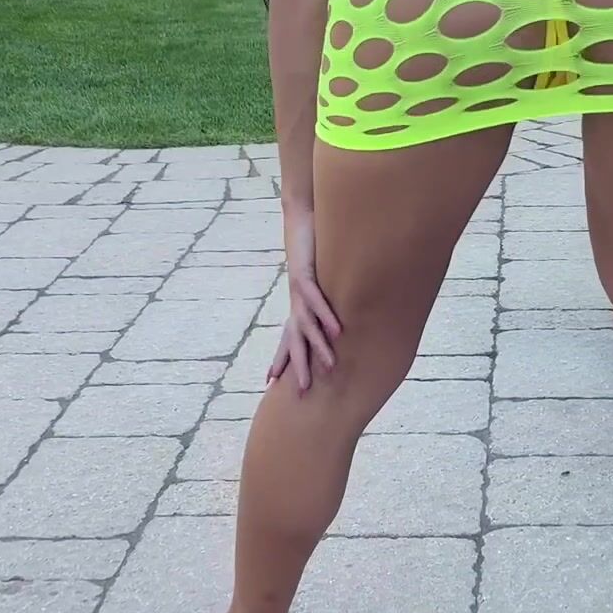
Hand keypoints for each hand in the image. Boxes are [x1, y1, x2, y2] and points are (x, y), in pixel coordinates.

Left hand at [269, 211, 341, 392]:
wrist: (301, 220)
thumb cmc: (313, 249)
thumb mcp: (321, 278)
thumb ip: (329, 295)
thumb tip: (341, 309)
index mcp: (298, 305)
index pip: (288, 337)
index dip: (281, 358)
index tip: (272, 382)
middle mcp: (295, 302)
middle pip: (295, 340)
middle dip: (298, 366)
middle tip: (304, 392)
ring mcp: (298, 291)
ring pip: (307, 325)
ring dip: (318, 346)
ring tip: (330, 366)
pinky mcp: (305, 275)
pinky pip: (316, 300)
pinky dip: (326, 315)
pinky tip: (337, 330)